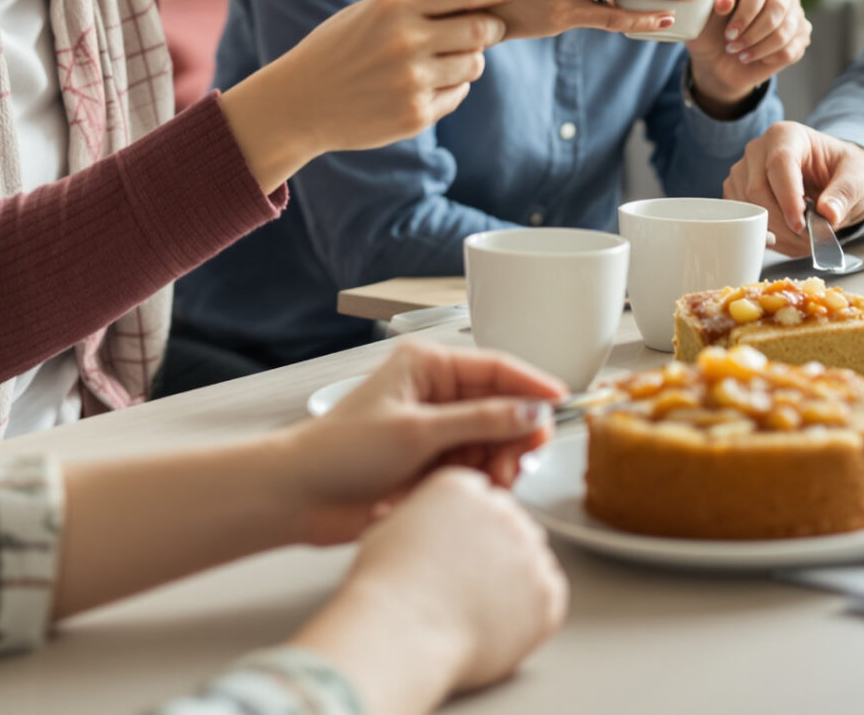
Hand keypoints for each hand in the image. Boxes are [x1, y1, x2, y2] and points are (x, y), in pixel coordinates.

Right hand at [226, 0, 514, 186]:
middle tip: (488, 29)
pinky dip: (452, 88)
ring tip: (447, 58)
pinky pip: (457, 94)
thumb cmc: (339, 48)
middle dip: (491, 28)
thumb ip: (419, 1)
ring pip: (473, 65)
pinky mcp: (416, 115)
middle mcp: (406, 42)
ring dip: (470, 60)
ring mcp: (412, 82)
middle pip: (481, 29)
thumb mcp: (370, 11)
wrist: (300, 102)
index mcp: (393, 6)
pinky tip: (425, 84)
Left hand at [274, 342, 563, 544]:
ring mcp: (435, 430)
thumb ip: (480, 421)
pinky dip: (482, 480)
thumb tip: (531, 412)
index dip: (533, 385)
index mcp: (428, 366)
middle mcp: (435, 394)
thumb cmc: (342, 452)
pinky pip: (476, 467)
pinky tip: (475, 491)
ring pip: (493, 441)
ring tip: (493, 482)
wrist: (300, 497)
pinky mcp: (431, 464)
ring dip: (500, 461)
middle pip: (501, 407)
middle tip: (520, 460)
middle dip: (515, 434)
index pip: (497, 367)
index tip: (563, 403)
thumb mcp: (418, 431)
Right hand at [292, 467, 566, 714]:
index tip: (457, 553)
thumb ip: (412, 520)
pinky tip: (495, 625)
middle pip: (510, 526)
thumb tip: (403, 517)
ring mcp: (531, 552)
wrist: (401, 636)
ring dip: (514, 581)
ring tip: (475, 610)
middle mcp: (503, 512)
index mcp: (462, 489)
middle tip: (467, 585)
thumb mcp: (384, 535)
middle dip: (495, 551)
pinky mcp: (547, 593)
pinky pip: (547, 599)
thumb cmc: (385, 592)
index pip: (479, 499)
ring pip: (532, 561)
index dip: (467, 530)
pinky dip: (529, 615)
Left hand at [684, 0, 809, 112]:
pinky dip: (769, 58)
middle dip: (753, 34)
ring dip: (759, 48)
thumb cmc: (710, 27)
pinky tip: (754, 57)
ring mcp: (795, 8)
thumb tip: (725, 2)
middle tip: (732, 47)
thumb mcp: (704, 13)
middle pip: (777, 9)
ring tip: (740, 54)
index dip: (744, 15)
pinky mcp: (801, 32)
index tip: (729, 34)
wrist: (719, 55)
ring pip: (785, 31)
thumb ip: (713, 3)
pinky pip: (791, 49)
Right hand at [722, 121, 863, 254]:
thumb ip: (844, 193)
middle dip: (783, 222)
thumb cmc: (842, 170)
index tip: (801, 225)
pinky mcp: (737, 193)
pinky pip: (743, 221)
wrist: (832, 177)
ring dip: (776, 233)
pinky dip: (767, 236)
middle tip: (810, 238)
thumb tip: (828, 214)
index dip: (788, 197)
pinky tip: (789, 238)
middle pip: (758, 190)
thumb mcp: (857, 177)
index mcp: (787, 135)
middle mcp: (758, 150)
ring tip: (805, 240)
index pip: (779, 164)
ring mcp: (743, 172)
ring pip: (747, 209)